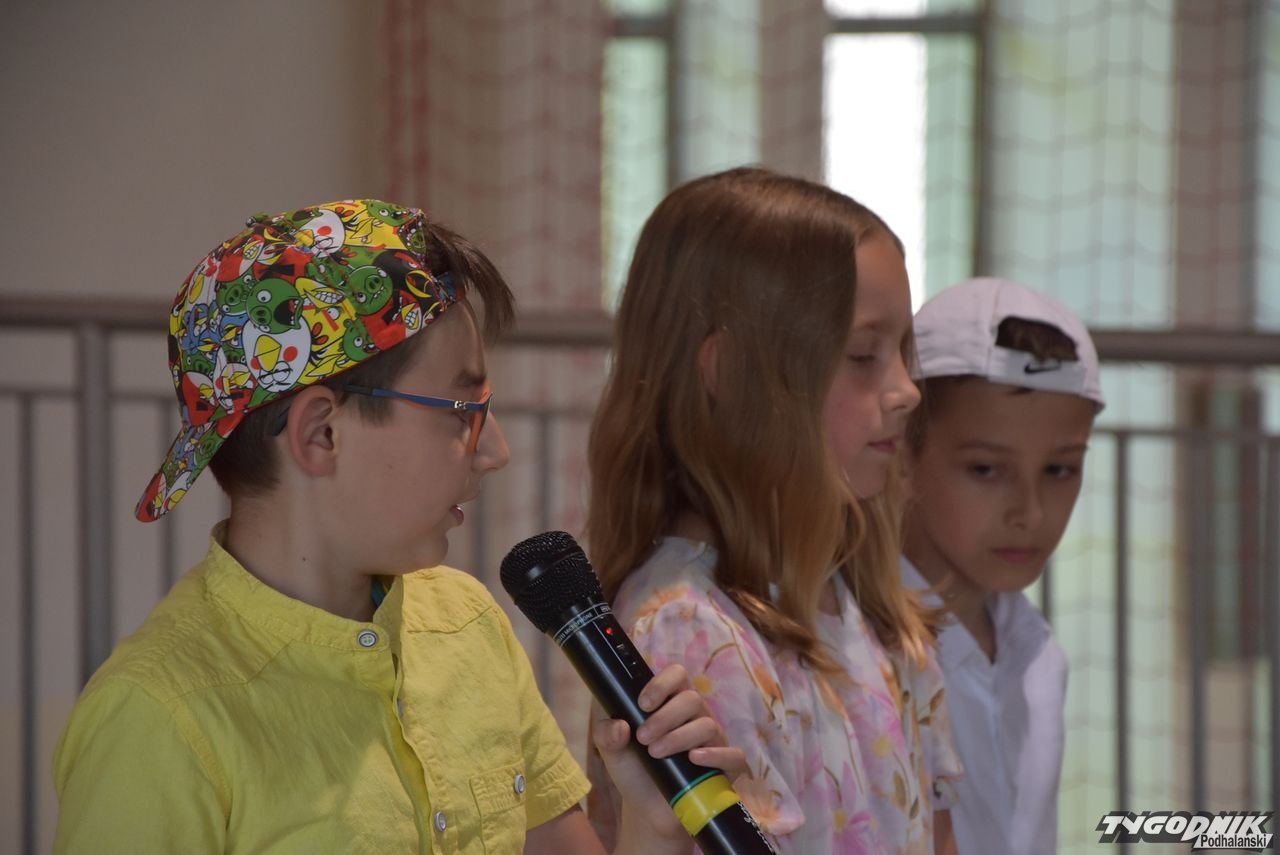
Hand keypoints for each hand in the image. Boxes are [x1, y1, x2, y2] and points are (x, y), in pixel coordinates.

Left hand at [590, 663, 745, 844]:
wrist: (647, 809)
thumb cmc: (634, 771)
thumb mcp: (612, 752)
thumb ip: (606, 735)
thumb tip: (619, 726)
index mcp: (670, 703)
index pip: (677, 675)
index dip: (662, 683)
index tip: (643, 704)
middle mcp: (694, 716)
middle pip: (691, 698)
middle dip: (665, 717)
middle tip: (643, 737)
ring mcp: (712, 740)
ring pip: (708, 725)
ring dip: (679, 737)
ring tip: (656, 754)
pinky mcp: (725, 767)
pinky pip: (733, 754)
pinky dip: (716, 755)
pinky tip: (694, 759)